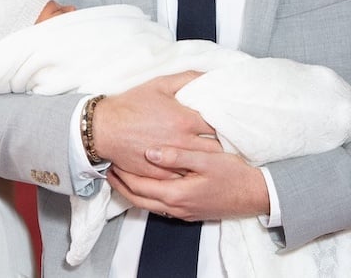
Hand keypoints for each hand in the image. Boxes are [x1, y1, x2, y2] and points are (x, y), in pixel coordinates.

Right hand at [92, 72, 219, 178]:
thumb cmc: (130, 106)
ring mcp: (173, 160)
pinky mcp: (162, 174)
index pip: (220, 125)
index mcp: (184, 120)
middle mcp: (182, 141)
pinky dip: (191, 172)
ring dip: (209, 161)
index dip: (227, 124)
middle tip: (225, 141)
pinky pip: (185, 177)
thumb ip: (187, 78)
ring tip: (213, 157)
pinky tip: (193, 168)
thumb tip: (209, 76)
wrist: (103, 128)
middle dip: (222, 144)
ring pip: (203, 165)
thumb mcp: (158, 85)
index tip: (228, 124)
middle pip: (217, 148)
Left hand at [109, 146, 269, 220]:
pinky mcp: (189, 212)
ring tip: (120, 174)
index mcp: (176, 193)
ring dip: (131, 191)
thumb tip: (149, 152)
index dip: (121, 173)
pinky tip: (145, 183)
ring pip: (146, 204)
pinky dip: (146, 196)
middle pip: (136, 198)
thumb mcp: (206, 159)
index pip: (137, 185)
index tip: (111, 158)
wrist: (257, 195)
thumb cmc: (234, 174)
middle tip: (108, 168)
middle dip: (120, 184)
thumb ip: (177, 156)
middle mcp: (176, 207)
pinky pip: (159, 206)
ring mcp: (182, 212)